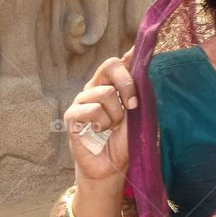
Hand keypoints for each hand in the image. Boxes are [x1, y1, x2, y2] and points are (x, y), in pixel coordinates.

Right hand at [63, 46, 136, 186]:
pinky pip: (93, 110)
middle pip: (110, 65)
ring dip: (116, 115)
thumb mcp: (135, 117)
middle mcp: (94, 88)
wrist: (109, 169)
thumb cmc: (122, 143)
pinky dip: (102, 123)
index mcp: (110, 86)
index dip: (130, 54)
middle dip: (127, 84)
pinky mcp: (71, 116)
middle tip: (133, 105)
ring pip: (105, 93)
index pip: (118, 62)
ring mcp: (81, 100)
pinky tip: (100, 131)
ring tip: (112, 127)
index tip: (140, 47)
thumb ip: (137, 95)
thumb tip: (143, 70)